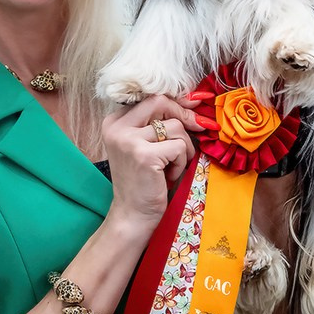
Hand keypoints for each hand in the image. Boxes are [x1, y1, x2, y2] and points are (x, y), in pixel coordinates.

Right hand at [102, 95, 204, 234]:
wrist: (132, 215)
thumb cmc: (143, 181)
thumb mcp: (144, 145)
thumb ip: (158, 123)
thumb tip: (193, 101)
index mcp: (114, 122)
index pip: (150, 98)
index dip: (175, 102)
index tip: (194, 106)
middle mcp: (118, 127)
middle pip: (160, 103)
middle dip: (184, 115)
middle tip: (198, 128)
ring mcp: (129, 140)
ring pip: (175, 127)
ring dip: (183, 148)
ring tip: (171, 167)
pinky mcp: (144, 155)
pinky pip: (178, 147)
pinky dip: (181, 162)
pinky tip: (168, 176)